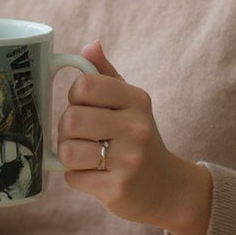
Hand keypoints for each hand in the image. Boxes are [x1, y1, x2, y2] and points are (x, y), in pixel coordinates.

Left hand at [57, 42, 212, 234]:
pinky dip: (77, 177)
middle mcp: (136, 127)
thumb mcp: (129, 103)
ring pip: (68, 150)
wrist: (168, 189)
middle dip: (67, 130)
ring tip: (87, 157)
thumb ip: (105, 74)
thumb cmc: (138, 139)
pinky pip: (73, 177)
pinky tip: (96, 176)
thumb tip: (90, 45)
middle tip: (82, 137)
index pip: (84, 85)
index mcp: (136, 99)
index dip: (75, 98)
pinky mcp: (117, 189)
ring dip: (69, 156)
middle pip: (71, 119)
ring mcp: (129, 161)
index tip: (85, 108)